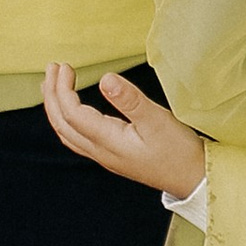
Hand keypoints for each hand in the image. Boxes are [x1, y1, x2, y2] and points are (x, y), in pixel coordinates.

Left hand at [41, 63, 208, 200]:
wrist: (193, 178)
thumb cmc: (179, 151)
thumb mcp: (158, 120)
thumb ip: (130, 100)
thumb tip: (106, 79)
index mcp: (108, 141)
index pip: (72, 114)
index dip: (63, 89)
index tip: (65, 66)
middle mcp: (101, 152)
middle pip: (62, 124)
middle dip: (52, 95)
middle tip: (52, 68)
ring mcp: (105, 156)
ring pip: (67, 133)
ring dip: (56, 108)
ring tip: (52, 86)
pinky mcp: (112, 156)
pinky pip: (77, 138)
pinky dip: (67, 120)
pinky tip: (73, 111)